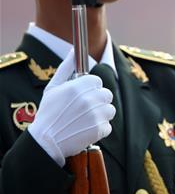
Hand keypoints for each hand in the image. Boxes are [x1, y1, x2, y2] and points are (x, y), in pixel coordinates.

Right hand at [29, 50, 113, 165]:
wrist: (45, 141)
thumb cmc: (48, 113)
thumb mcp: (53, 88)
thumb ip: (65, 68)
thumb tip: (72, 51)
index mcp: (78, 87)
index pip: (97, 81)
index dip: (90, 88)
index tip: (82, 95)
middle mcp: (89, 99)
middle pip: (106, 94)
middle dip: (97, 101)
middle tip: (84, 109)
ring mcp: (96, 114)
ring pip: (110, 110)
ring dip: (101, 115)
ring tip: (84, 120)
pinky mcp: (99, 129)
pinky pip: (108, 126)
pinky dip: (99, 129)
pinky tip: (85, 130)